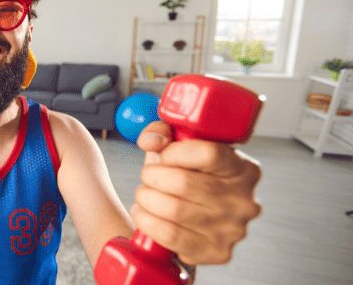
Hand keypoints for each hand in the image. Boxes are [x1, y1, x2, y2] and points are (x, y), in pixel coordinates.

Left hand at [130, 121, 261, 264]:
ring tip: (144, 195)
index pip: (208, 153)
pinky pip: (170, 236)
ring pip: (173, 210)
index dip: (174, 152)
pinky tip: (144, 214)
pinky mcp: (216, 252)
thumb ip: (163, 133)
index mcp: (243, 169)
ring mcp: (233, 229)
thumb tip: (151, 141)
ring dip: (146, 199)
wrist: (197, 220)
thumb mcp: (180, 148)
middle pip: (184, 183)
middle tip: (147, 176)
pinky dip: (147, 222)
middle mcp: (243, 200)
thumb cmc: (190, 179)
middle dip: (152, 177)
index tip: (162, 154)